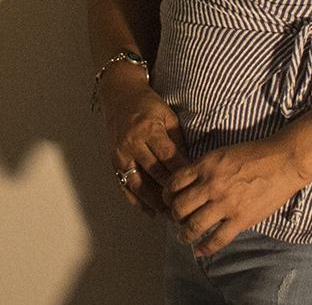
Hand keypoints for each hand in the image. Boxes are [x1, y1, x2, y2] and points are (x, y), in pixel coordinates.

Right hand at [99, 65, 185, 218]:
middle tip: (189, 207)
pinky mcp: (114, 162)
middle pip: (154, 173)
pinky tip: (151, 212)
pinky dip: (137, 201)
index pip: (168, 157)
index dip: (183, 174)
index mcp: (148, 130)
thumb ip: (178, 141)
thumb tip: (190, 168)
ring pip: (138, 184)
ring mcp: (120, 154)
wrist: (119, 97)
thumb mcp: (168, 116)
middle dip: (171, 192)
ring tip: (171, 215)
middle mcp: (132, 143)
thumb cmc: (149, 106)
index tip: (197, 189)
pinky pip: (124, 186)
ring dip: (154, 202)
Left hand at [167, 138, 310, 255]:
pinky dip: (205, 248)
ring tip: (182, 237)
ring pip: (194, 225)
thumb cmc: (254, 154)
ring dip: (184, 234)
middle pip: (180, 206)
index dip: (167, 194)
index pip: (174, 183)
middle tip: (175, 218)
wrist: (283, 161)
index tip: (168, 200)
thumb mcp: (221, 153)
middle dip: (173, 215)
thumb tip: (190, 182)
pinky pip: (218, 238)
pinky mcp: (241, 219)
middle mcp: (211, 185)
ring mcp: (226, 204)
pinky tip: (199, 251)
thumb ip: (204, 168)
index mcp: (205, 166)